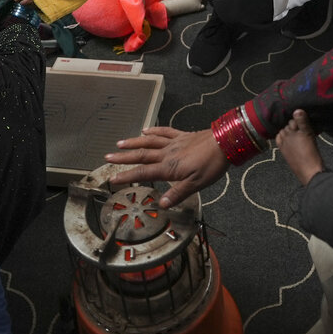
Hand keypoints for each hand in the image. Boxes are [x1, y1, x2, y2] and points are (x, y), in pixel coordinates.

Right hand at [104, 127, 228, 207]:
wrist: (225, 143)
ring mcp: (174, 142)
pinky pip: (164, 131)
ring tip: (120, 143)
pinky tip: (145, 129)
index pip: (143, 173)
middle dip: (123, 158)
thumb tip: (161, 204)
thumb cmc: (212, 164)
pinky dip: (153, 130)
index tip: (113, 179)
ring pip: (149, 141)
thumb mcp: (196, 185)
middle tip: (107, 157)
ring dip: (133, 142)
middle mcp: (167, 153)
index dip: (126, 176)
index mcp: (169, 167)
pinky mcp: (182, 135)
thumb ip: (177, 193)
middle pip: (141, 155)